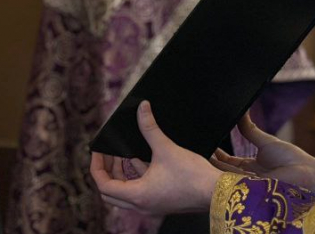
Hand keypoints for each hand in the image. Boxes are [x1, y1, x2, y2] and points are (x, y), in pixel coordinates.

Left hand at [89, 101, 221, 214]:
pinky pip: (140, 191)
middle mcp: (142, 205)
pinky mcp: (163, 202)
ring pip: (125, 193)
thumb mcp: (166, 149)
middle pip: (111, 192)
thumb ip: (149, 128)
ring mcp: (152, 205)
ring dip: (121, 174)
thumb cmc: (193, 176)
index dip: (97, 165)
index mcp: (138, 196)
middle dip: (107, 171)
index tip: (98, 151)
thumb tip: (142, 108)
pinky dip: (136, 176)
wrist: (218, 192)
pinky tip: (141, 159)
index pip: (103, 185)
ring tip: (124, 154)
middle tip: (108, 154)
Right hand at [210, 112, 314, 193]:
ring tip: (201, 153)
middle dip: (210, 160)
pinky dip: (221, 171)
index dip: (217, 154)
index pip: (228, 161)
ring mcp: (248, 184)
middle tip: (197, 148)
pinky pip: (232, 179)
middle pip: (223, 168)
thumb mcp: (266, 141)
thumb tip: (241, 111)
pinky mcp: (250, 189)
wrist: (307, 174)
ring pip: (224, 174)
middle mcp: (247, 176)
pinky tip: (212, 162)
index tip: (207, 144)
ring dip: (213, 166)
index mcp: (251, 166)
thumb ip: (249, 130)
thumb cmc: (292, 159)